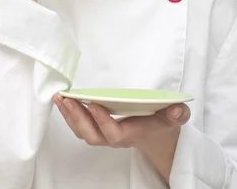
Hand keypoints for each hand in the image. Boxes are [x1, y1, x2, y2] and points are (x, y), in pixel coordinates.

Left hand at [53, 95, 190, 180]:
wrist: (158, 137)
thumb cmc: (163, 123)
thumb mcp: (175, 117)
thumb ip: (177, 113)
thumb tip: (175, 109)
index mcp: (133, 133)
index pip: (114, 134)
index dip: (102, 121)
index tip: (93, 103)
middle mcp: (116, 137)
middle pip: (92, 136)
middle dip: (77, 119)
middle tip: (66, 100)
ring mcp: (106, 134)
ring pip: (83, 132)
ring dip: (69, 116)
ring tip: (59, 98)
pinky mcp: (99, 128)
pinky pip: (81, 126)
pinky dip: (70, 114)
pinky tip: (64, 100)